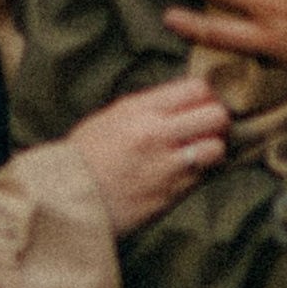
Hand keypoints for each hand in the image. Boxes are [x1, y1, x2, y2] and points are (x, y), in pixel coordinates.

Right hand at [66, 75, 231, 232]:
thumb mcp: (112, 116)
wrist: (68, 199)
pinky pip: (203, 177)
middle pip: (216, 115)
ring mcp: (166, 166)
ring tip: (200, 152)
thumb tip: (186, 99)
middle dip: (218, 120)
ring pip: (217, 148)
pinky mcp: (171, 194)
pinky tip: (187, 172)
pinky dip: (202, 173)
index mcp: (140, 109)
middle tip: (209, 127)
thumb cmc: (87, 156)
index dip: (206, 94)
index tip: (203, 102)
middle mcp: (157, 134)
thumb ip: (150, 106)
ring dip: (213, 149)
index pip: (197, 88)